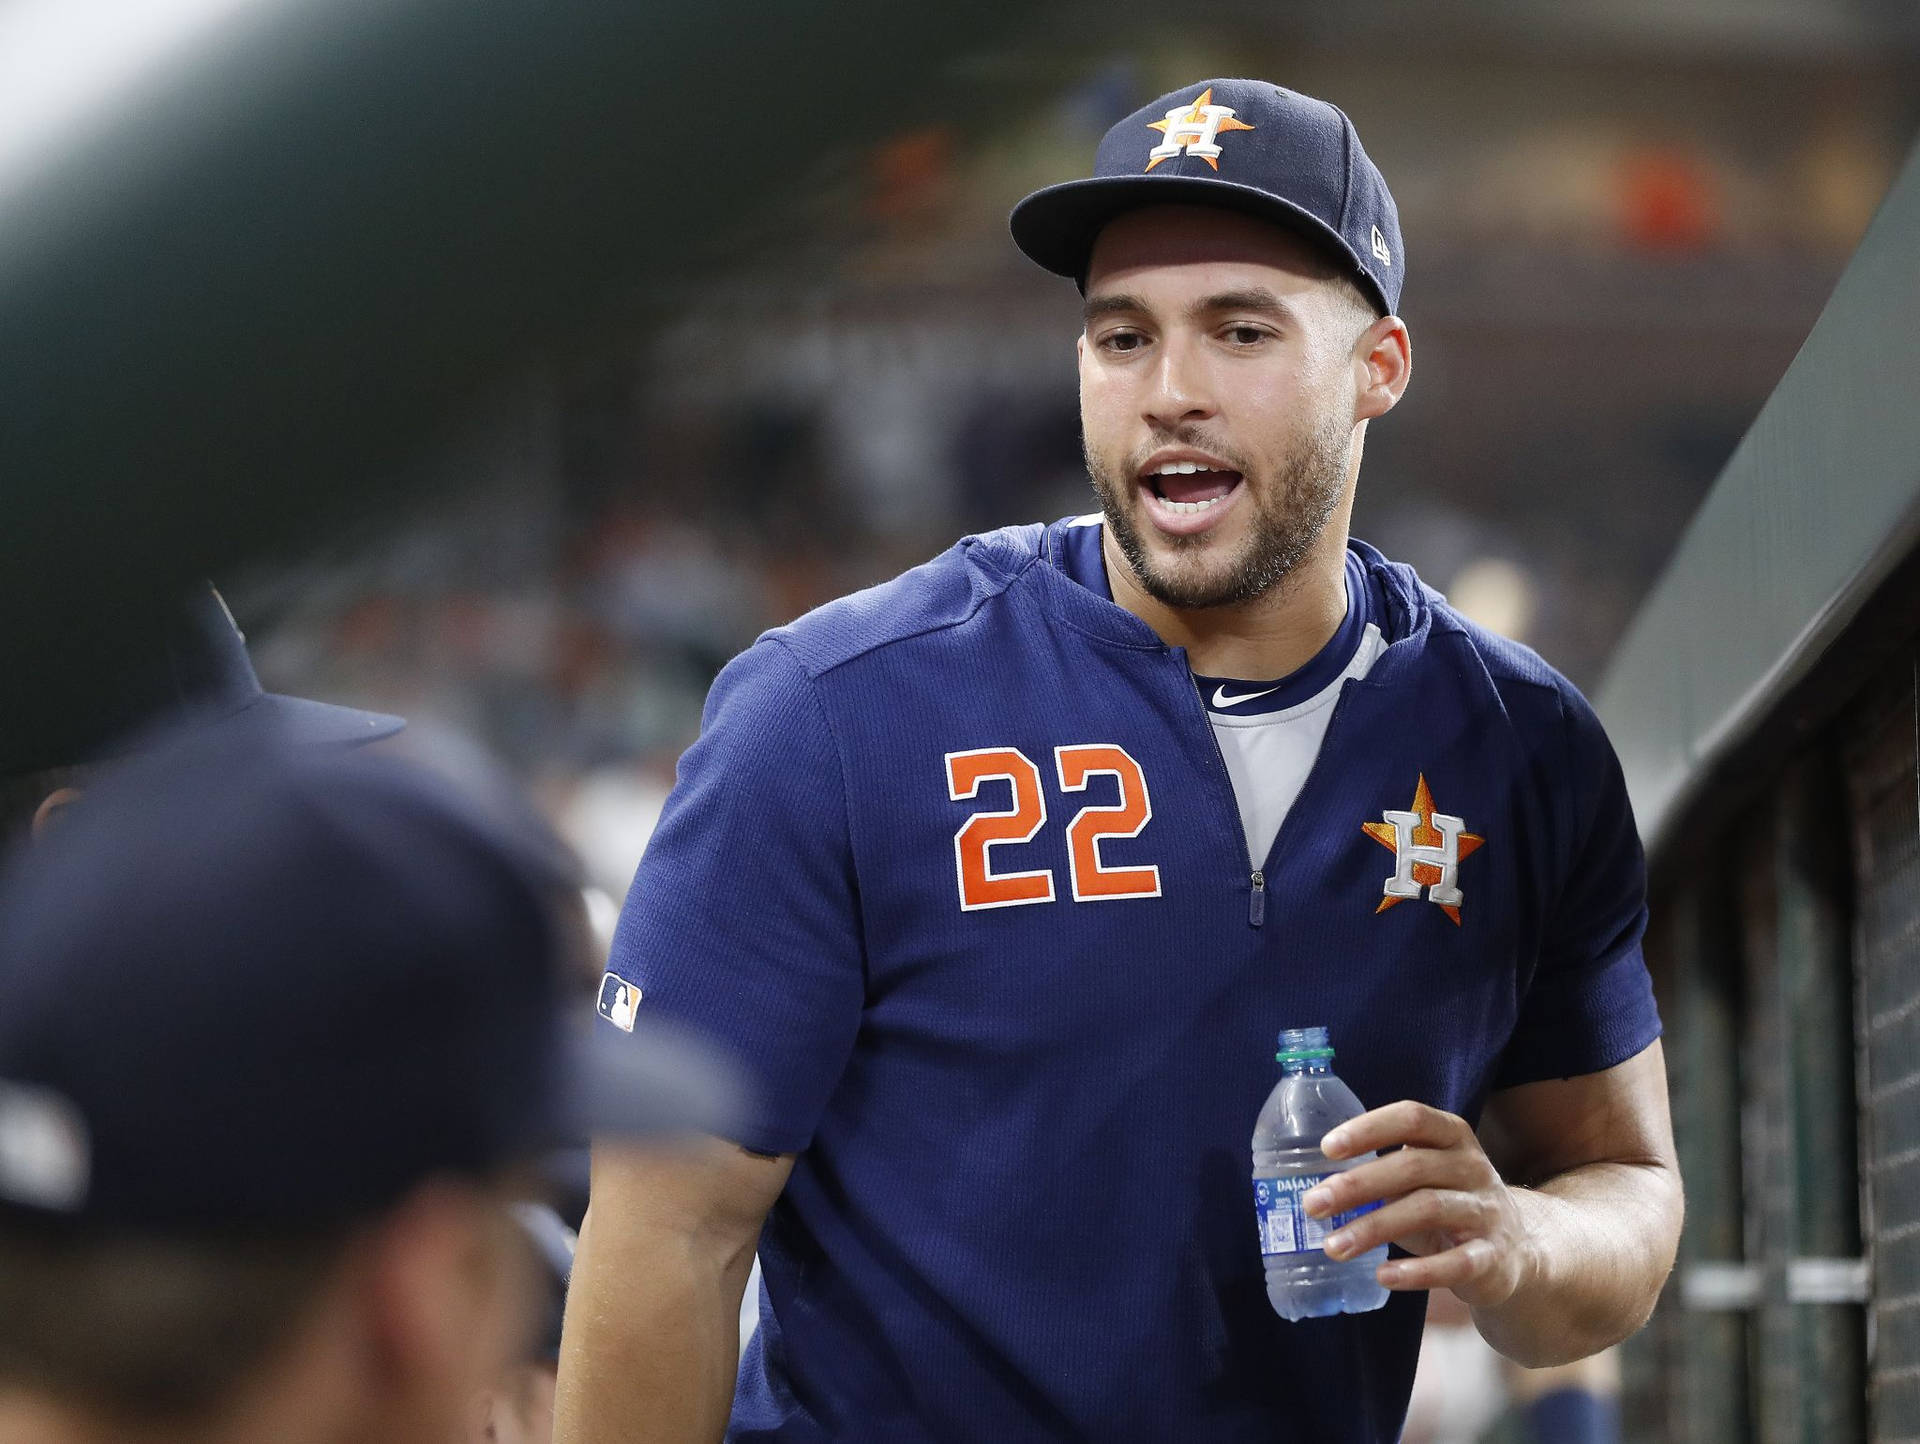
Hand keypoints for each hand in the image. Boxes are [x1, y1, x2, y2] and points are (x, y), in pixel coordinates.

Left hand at [1299, 1100, 1534, 1308]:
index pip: (1412, 1117)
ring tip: (1333, 1246)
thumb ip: (1382, 1173)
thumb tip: (1317, 1185)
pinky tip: (1383, 1275)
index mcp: (1452, 1137)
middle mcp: (1473, 1167)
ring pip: (1428, 1209)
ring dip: (1374, 1227)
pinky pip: (1455, 1263)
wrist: (1517, 1253)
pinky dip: (1417, 1271)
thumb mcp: (1422, 1179)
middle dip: (1357, 1185)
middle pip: (1412, 1166)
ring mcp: (1486, 1211)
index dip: (1369, 1129)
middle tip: (1313, 1205)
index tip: (1327, 1148)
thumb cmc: (1449, 1205)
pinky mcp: (1493, 1258)